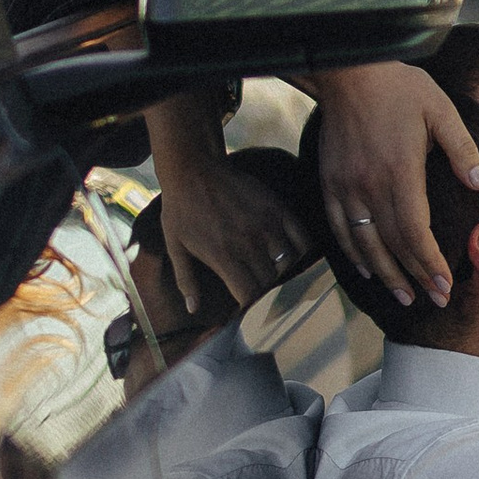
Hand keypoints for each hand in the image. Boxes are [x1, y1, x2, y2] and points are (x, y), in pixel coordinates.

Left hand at [151, 148, 307, 321]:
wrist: (194, 169)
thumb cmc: (181, 210)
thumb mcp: (175, 247)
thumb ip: (186, 281)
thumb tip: (192, 309)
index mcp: (224, 257)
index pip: (250, 295)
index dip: (251, 307)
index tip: (247, 308)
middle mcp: (249, 243)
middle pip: (271, 283)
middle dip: (267, 294)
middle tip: (263, 295)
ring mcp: (267, 225)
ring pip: (290, 264)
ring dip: (285, 274)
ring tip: (278, 278)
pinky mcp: (278, 209)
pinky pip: (302, 239)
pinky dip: (303, 252)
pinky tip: (295, 257)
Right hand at [313, 60, 478, 309]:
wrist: (347, 69)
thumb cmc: (399, 87)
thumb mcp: (440, 110)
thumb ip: (462, 150)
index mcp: (400, 172)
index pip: (415, 232)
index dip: (430, 263)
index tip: (444, 286)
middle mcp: (370, 186)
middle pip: (392, 245)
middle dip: (414, 277)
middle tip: (431, 301)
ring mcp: (346, 186)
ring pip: (364, 243)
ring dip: (385, 274)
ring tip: (402, 296)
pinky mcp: (329, 182)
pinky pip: (338, 228)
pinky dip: (352, 254)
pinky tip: (366, 270)